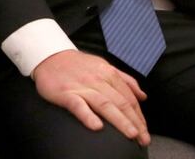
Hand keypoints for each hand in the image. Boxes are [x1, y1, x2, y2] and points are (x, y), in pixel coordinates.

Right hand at [31, 50, 149, 145]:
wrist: (50, 56)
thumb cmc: (78, 65)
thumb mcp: (104, 66)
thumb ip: (125, 81)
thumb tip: (143, 96)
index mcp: (109, 73)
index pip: (129, 97)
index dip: (139, 115)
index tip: (145, 131)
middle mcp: (98, 79)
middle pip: (121, 102)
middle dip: (135, 121)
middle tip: (143, 138)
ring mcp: (82, 86)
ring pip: (105, 104)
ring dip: (120, 120)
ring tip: (131, 134)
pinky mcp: (66, 93)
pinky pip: (78, 105)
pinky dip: (88, 116)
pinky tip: (97, 127)